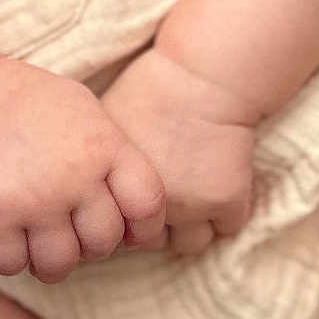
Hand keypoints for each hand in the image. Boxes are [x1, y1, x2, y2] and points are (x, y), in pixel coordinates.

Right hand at [0, 58, 165, 283]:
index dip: (142, 228)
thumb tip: (142, 223)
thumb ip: (118, 160)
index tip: (125, 229)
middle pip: (103, 244)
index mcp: (107, 147)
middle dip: (87, 244)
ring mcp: (35, 197)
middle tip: (67, 225)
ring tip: (38, 236)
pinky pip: (11, 264)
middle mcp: (76, 176)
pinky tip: (6, 231)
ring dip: (48, 259)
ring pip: (59, 266)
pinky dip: (8, 256)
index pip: (148, 206)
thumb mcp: (90, 114)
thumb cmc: (37, 108)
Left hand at [100, 47, 257, 254]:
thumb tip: (90, 192)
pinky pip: (228, 228)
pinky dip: (226, 213)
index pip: (116, 229)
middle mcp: (149, 205)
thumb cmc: (151, 89)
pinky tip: (221, 185)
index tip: (132, 197)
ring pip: (189, 243)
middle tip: (165, 193)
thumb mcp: (106, 125)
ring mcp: (190, 206)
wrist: (201, 75)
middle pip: (151, 241)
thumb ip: (98, 165)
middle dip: (155, 222)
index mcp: (116, 188)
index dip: (124, 213)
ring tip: (194, 195)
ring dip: (191, 226)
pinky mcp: (225, 201)